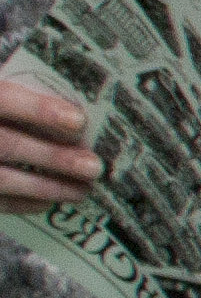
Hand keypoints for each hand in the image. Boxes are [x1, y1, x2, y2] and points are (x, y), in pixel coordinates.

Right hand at [0, 73, 101, 211]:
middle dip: (53, 157)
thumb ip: (19, 94)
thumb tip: (73, 113)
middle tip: (94, 166)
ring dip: (46, 186)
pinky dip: (20, 203)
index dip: (40, 109)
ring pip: (1, 179)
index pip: (3, 99)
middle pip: (6, 144)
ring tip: (82, 190)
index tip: (78, 120)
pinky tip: (47, 202)